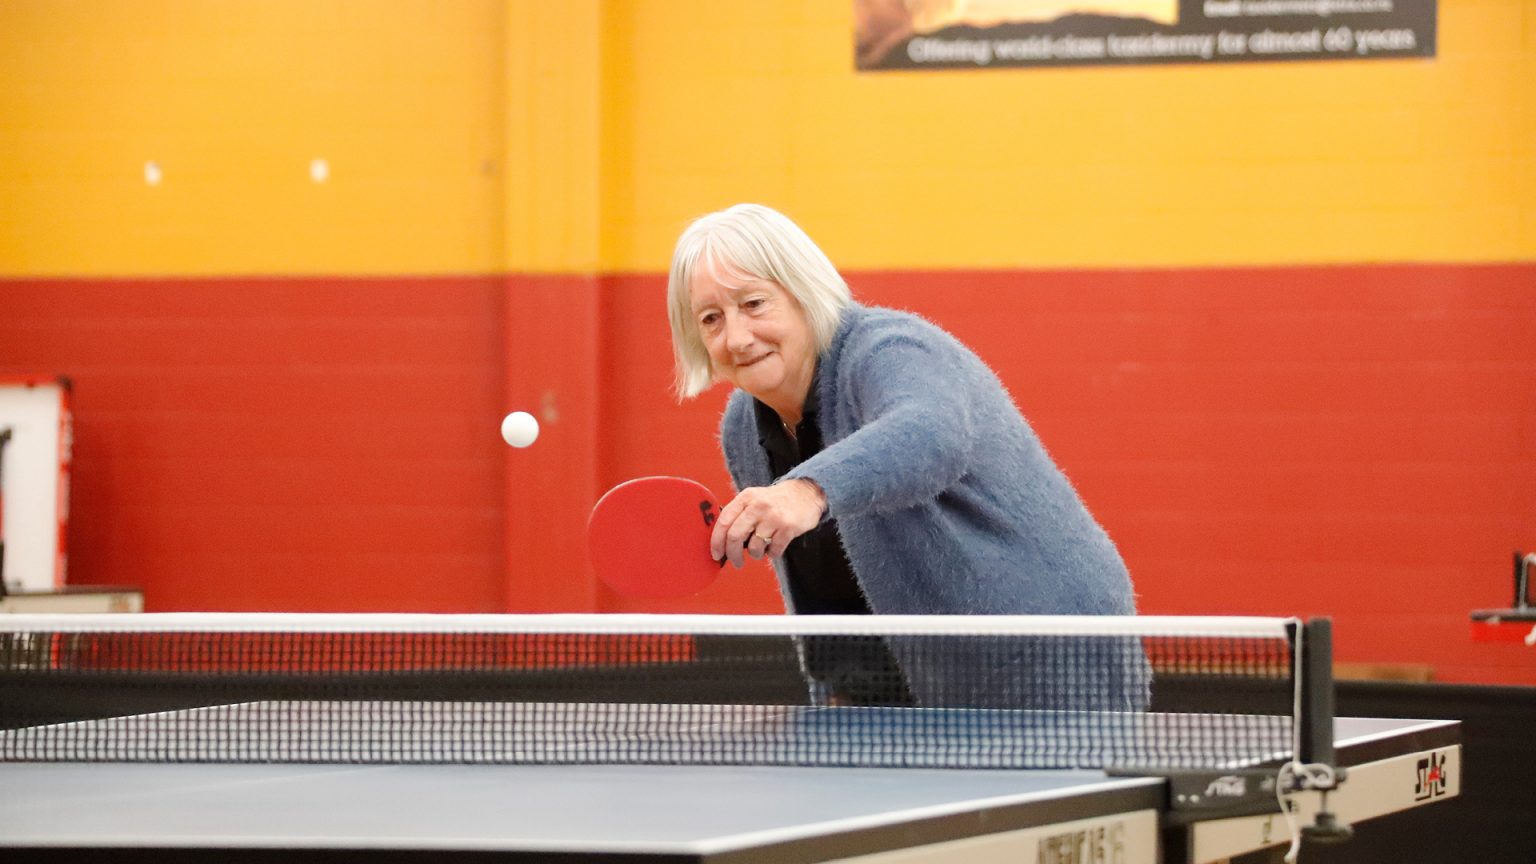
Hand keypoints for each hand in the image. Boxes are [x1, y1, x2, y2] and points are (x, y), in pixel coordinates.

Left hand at [711, 479, 826, 567]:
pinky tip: (774, 546)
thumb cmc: (775, 501)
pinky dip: (772, 553)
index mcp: (746, 498)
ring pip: (754, 547)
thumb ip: (737, 515)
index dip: (716, 541)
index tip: (716, 554)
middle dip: (732, 554)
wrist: (805, 494)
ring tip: (761, 549)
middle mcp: (758, 506)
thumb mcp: (753, 499)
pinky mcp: (788, 528)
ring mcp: (774, 517)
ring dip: (755, 554)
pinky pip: (773, 550)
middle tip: (736, 562)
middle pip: (735, 536)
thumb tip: (720, 541)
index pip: (723, 521)